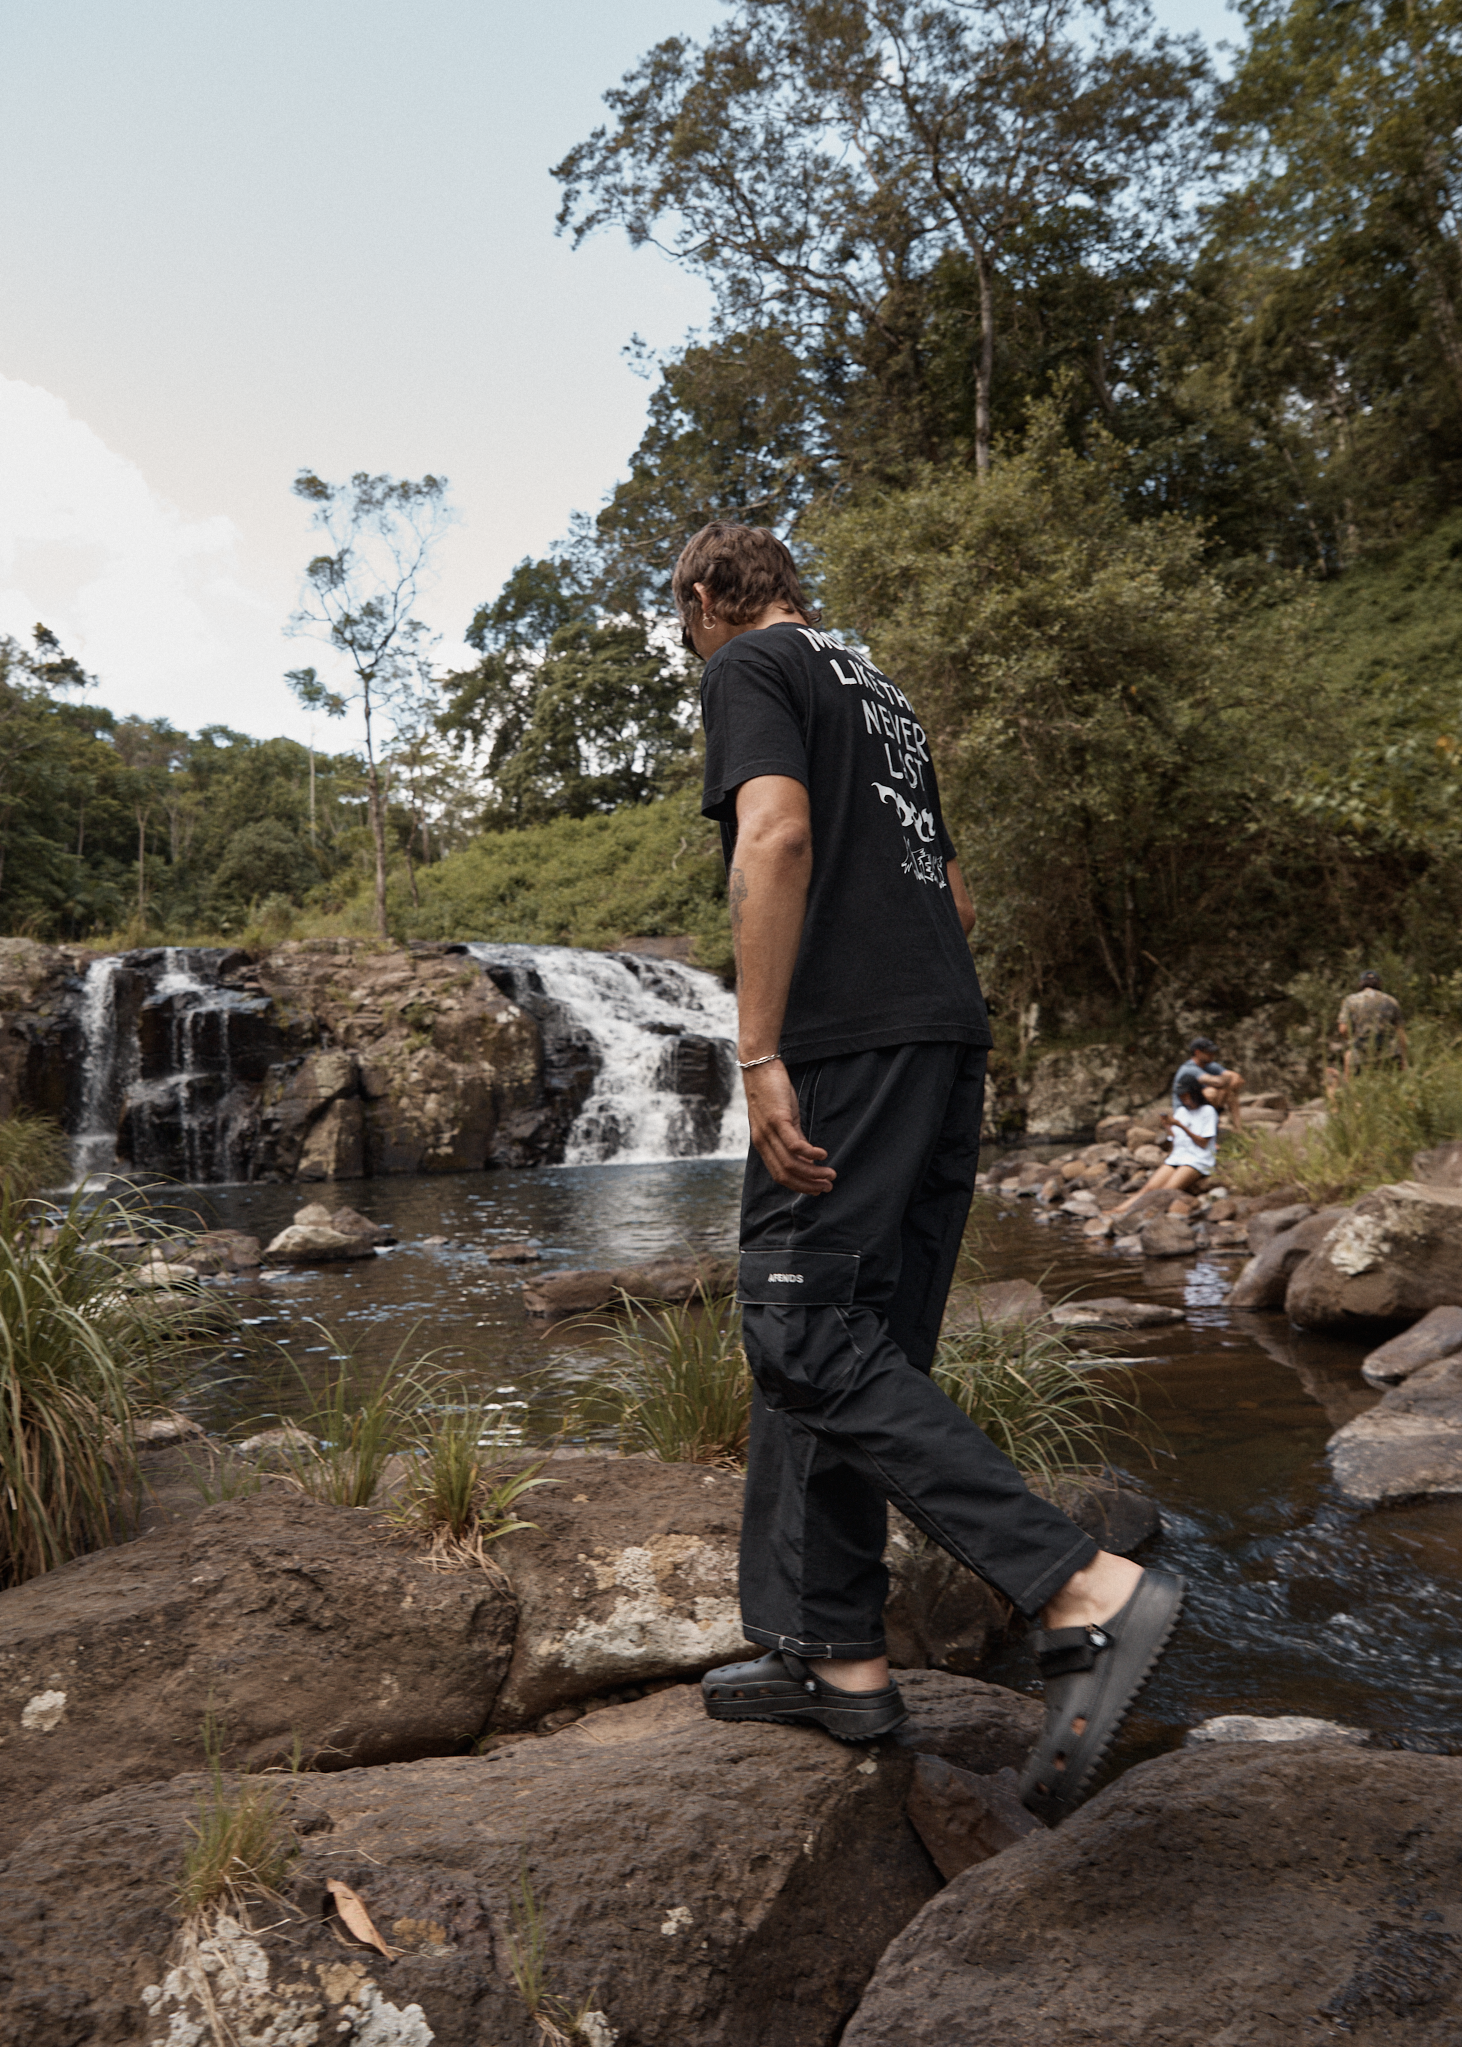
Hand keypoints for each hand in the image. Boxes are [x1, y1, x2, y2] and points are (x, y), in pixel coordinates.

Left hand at [744, 1062, 835, 1194]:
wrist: (759, 1067)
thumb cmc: (772, 1092)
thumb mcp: (783, 1119)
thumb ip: (793, 1137)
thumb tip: (807, 1156)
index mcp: (763, 1144)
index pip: (780, 1175)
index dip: (799, 1186)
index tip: (817, 1189)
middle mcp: (763, 1142)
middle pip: (785, 1174)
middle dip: (808, 1184)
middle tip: (828, 1187)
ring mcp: (769, 1131)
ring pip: (791, 1163)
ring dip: (813, 1172)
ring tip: (830, 1174)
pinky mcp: (777, 1119)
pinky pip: (794, 1144)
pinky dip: (810, 1153)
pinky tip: (823, 1154)